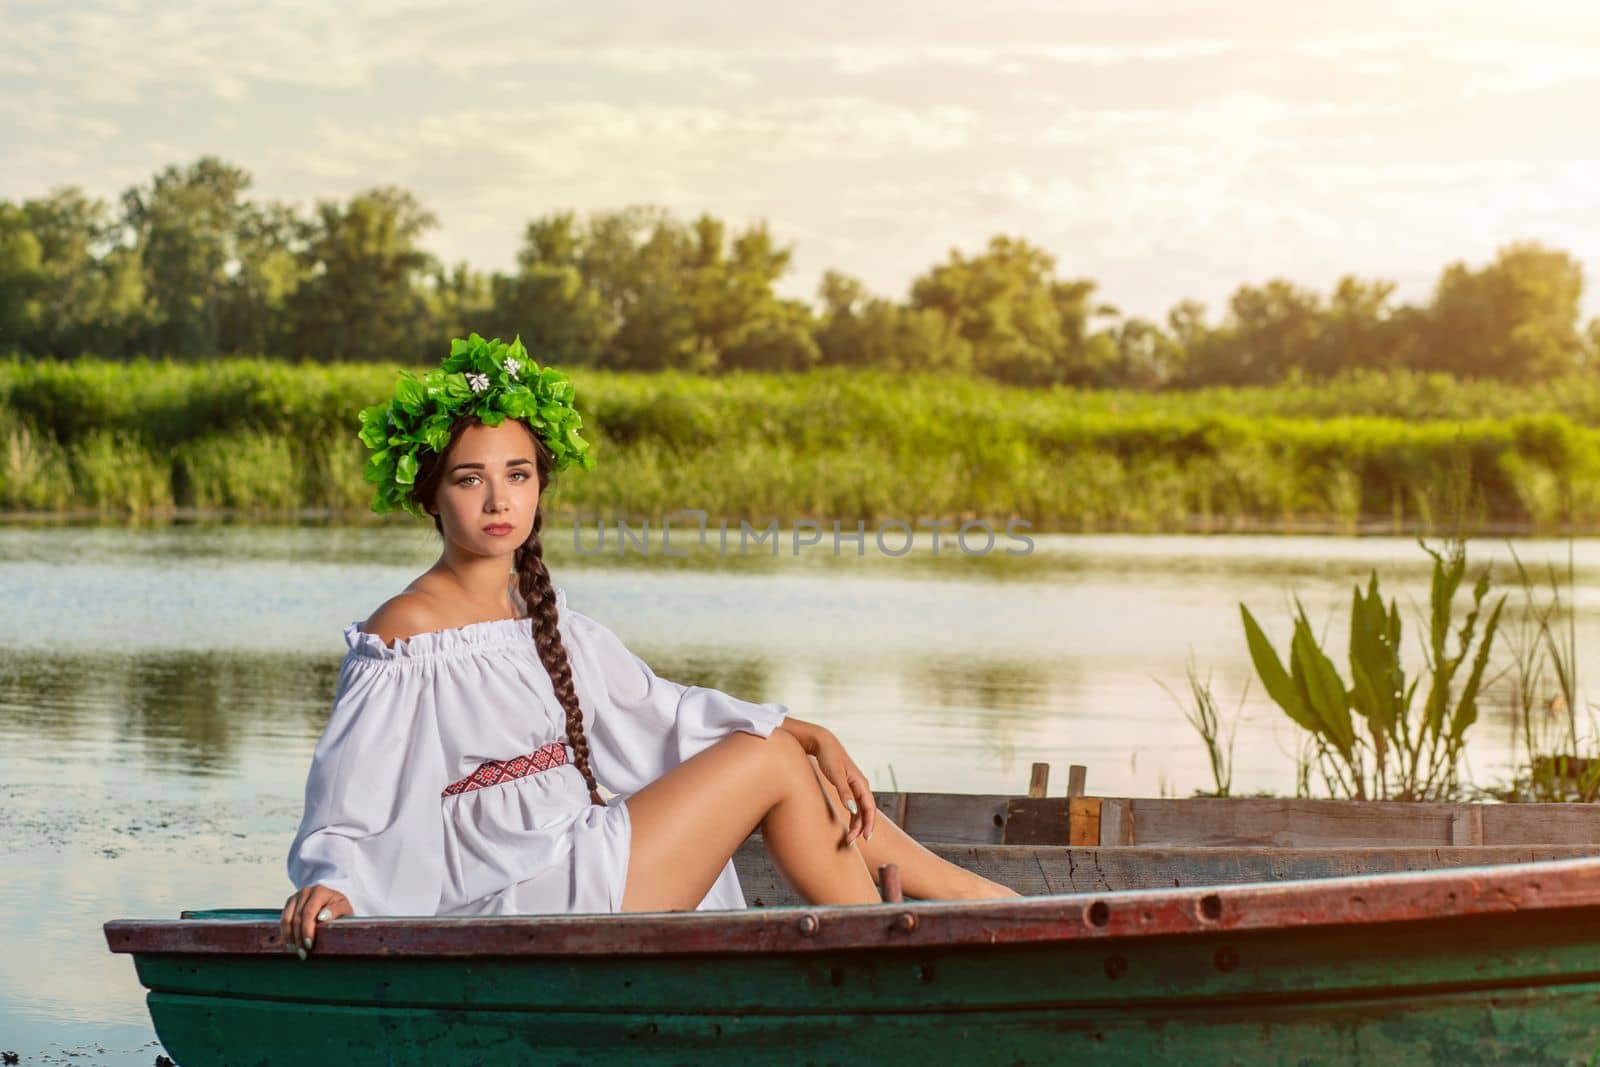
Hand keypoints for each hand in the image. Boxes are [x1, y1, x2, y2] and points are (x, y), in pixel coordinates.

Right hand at [280, 885, 351, 957]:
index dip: (307, 930)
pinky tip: (290, 944)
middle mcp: (305, 892)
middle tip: (302, 953)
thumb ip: (335, 911)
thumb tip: (322, 917)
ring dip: (289, 937)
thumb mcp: (344, 908)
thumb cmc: (339, 907)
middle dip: (298, 938)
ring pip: (286, 919)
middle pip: (296, 917)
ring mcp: (295, 897)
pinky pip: (283, 920)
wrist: (333, 900)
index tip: (309, 945)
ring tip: (295, 950)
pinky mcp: (289, 903)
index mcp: (319, 891)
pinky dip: (285, 933)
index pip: (309, 913)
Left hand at [804, 727, 876, 845]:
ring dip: (856, 825)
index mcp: (861, 783)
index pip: (870, 807)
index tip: (865, 838)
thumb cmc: (829, 757)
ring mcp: (855, 787)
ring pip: (860, 810)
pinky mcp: (847, 787)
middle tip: (851, 843)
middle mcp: (861, 786)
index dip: (869, 823)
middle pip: (866, 811)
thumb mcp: (836, 775)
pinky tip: (848, 826)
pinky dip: (852, 817)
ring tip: (848, 839)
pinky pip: (854, 806)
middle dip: (861, 828)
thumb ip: (844, 792)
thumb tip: (852, 810)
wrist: (822, 743)